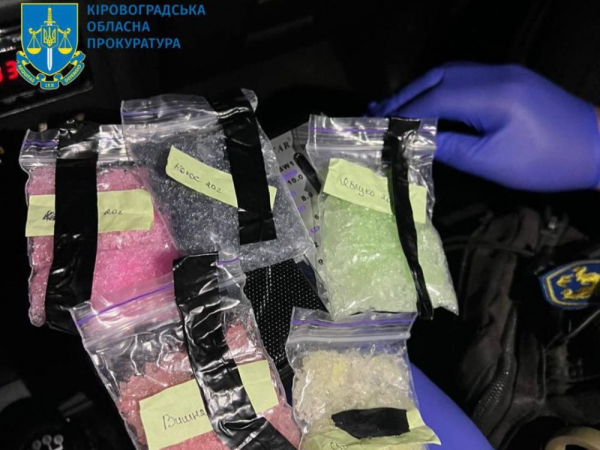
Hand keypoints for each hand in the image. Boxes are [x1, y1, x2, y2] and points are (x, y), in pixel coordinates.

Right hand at [368, 63, 599, 191]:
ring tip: (393, 107)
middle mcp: (495, 74)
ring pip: (450, 72)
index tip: (376, 126)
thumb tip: (412, 143)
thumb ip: (448, 148)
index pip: (434, 98)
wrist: (596, 147)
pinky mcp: (510, 77)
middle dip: (404, 96)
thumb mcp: (491, 162)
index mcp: (492, 96)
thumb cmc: (545, 163)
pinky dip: (440, 87)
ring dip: (420, 89)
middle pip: (438, 77)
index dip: (402, 113)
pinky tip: (427, 100)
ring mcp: (504, 71)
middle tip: (375, 113)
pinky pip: (465, 76)